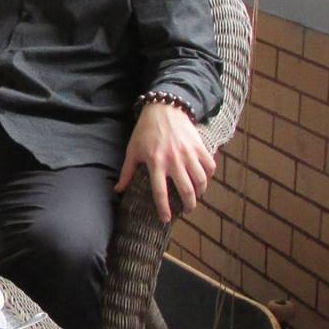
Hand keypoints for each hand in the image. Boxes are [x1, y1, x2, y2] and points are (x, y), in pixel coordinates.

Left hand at [116, 100, 216, 223]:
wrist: (164, 108)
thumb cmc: (145, 131)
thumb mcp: (133, 150)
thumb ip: (127, 172)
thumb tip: (118, 190)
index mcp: (155, 162)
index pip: (160, 191)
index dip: (163, 208)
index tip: (166, 219)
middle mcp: (173, 159)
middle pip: (186, 189)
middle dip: (189, 205)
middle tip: (187, 210)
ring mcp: (188, 153)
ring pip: (200, 180)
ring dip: (200, 192)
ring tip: (196, 197)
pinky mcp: (199, 146)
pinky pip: (210, 165)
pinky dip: (209, 176)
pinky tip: (204, 180)